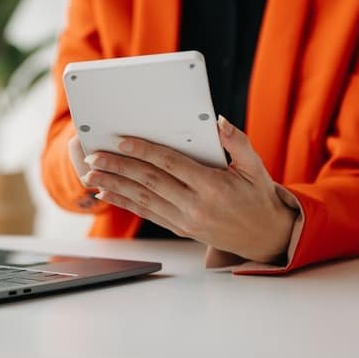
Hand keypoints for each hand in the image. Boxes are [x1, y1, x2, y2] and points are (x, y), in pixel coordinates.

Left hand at [80, 116, 297, 263]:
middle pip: (150, 182)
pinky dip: (125, 203)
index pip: (170, 164)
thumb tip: (219, 122)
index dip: (144, 151)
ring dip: (115, 186)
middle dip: (119, 168)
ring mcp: (186, 220)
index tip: (122, 141)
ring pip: (143, 200)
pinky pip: (147, 213)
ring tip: (92, 175)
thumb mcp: (256, 166)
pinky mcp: (180, 229)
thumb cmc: (259, 196)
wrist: (266, 236)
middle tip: (94, 157)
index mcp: (212, 186)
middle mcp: (195, 205)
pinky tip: (106, 195)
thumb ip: (237, 142)